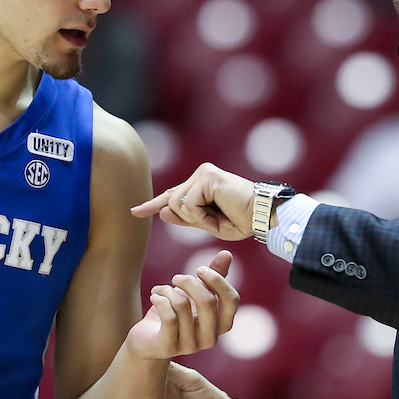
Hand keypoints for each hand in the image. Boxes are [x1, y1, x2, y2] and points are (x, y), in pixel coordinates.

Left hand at [125, 250, 239, 359]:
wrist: (148, 339)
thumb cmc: (176, 314)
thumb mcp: (195, 294)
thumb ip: (213, 276)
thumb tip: (226, 254)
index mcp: (221, 325)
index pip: (231, 300)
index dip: (217, 280)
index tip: (199, 269)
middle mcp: (210, 338)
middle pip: (207, 301)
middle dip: (189, 282)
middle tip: (176, 277)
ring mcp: (190, 346)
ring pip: (182, 306)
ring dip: (169, 291)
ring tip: (161, 290)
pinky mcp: (169, 347)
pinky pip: (168, 317)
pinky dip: (160, 299)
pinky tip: (154, 296)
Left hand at [130, 163, 254, 240]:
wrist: (263, 216)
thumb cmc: (243, 221)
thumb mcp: (210, 224)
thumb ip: (186, 219)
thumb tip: (163, 214)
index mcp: (201, 184)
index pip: (172, 196)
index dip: (152, 205)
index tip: (134, 212)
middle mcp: (200, 174)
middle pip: (172, 203)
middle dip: (189, 220)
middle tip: (217, 219)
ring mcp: (203, 173)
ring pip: (178, 204)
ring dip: (197, 219)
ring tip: (219, 216)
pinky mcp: (207, 177)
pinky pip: (188, 204)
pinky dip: (201, 216)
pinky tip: (218, 212)